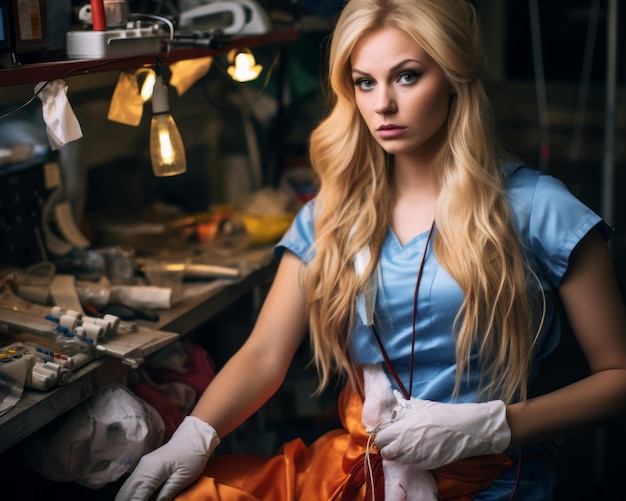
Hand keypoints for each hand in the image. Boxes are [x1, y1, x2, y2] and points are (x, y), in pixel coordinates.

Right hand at [115, 416, 219, 500]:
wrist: (194, 438)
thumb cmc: (192, 457)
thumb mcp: (182, 478)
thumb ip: (166, 494)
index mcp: (152, 470)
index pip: (136, 495)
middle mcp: (142, 468)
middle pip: (126, 492)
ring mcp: (142, 466)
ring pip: (127, 488)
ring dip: (130, 497)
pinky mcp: (145, 467)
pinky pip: (132, 484)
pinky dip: (133, 493)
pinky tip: (140, 498)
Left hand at [374, 390, 509, 469]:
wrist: (468, 429)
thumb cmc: (445, 414)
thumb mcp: (423, 406)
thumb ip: (405, 409)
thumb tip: (395, 407)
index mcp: (404, 428)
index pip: (381, 438)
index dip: (383, 435)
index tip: (388, 432)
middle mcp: (407, 445)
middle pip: (386, 452)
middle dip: (388, 446)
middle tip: (396, 439)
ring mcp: (418, 457)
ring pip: (399, 460)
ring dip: (400, 453)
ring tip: (409, 444)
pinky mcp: (428, 465)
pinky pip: (413, 464)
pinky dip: (412, 459)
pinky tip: (420, 450)